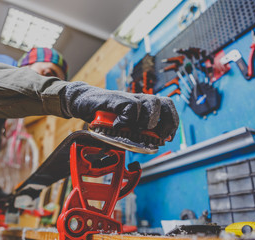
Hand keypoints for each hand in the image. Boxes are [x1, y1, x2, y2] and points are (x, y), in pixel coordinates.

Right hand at [60, 82, 178, 140]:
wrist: (82, 102)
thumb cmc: (102, 117)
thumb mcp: (121, 129)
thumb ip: (134, 135)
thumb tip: (150, 146)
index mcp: (143, 107)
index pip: (167, 108)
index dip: (172, 122)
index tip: (168, 137)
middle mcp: (139, 100)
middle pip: (165, 103)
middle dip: (166, 123)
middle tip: (158, 136)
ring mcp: (128, 98)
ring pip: (152, 102)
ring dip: (148, 121)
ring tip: (137, 130)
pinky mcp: (116, 98)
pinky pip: (132, 106)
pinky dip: (128, 120)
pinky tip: (118, 125)